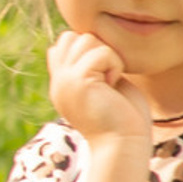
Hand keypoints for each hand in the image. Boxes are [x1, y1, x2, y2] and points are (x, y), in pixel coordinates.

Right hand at [48, 29, 155, 146]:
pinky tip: (114, 85)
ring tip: (111, 81)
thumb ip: (95, 67)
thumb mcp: (105, 87)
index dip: (88, 50)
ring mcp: (64, 81)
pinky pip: (101, 53)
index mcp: (62, 84)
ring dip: (108, 56)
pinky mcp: (77, 81)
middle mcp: (58, 81)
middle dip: (98, 49)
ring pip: (86, 40)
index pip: (63, 45)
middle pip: (73, 37)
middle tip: (109, 76)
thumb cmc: (124, 118)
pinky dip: (115, 65)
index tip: (104, 75)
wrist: (123, 144)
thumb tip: (91, 41)